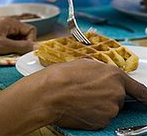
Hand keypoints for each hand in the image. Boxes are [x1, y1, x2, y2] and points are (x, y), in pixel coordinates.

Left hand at [0, 17, 36, 54]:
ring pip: (17, 37)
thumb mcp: (3, 46)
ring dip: (15, 46)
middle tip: (14, 53)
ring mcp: (2, 26)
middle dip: (22, 44)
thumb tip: (38, 47)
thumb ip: (21, 46)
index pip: (31, 30)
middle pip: (24, 33)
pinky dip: (8, 45)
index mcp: (11, 22)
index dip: (30, 41)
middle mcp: (8, 21)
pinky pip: (9, 38)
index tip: (23, 51)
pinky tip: (1, 50)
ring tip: (6, 52)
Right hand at [0, 58, 146, 134]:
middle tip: (89, 89)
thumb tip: (106, 76)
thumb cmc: (63, 75)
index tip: (146, 99)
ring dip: (100, 104)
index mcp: (114, 75)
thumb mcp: (84, 63)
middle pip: (119, 97)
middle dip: (108, 94)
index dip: (142, 95)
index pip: (139, 89)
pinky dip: (93, 113)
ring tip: (80, 96)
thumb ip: (102, 70)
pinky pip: (101, 118)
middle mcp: (116, 94)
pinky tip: (79, 106)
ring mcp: (109, 110)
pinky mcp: (101, 123)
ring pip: (109, 108)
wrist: (49, 93)